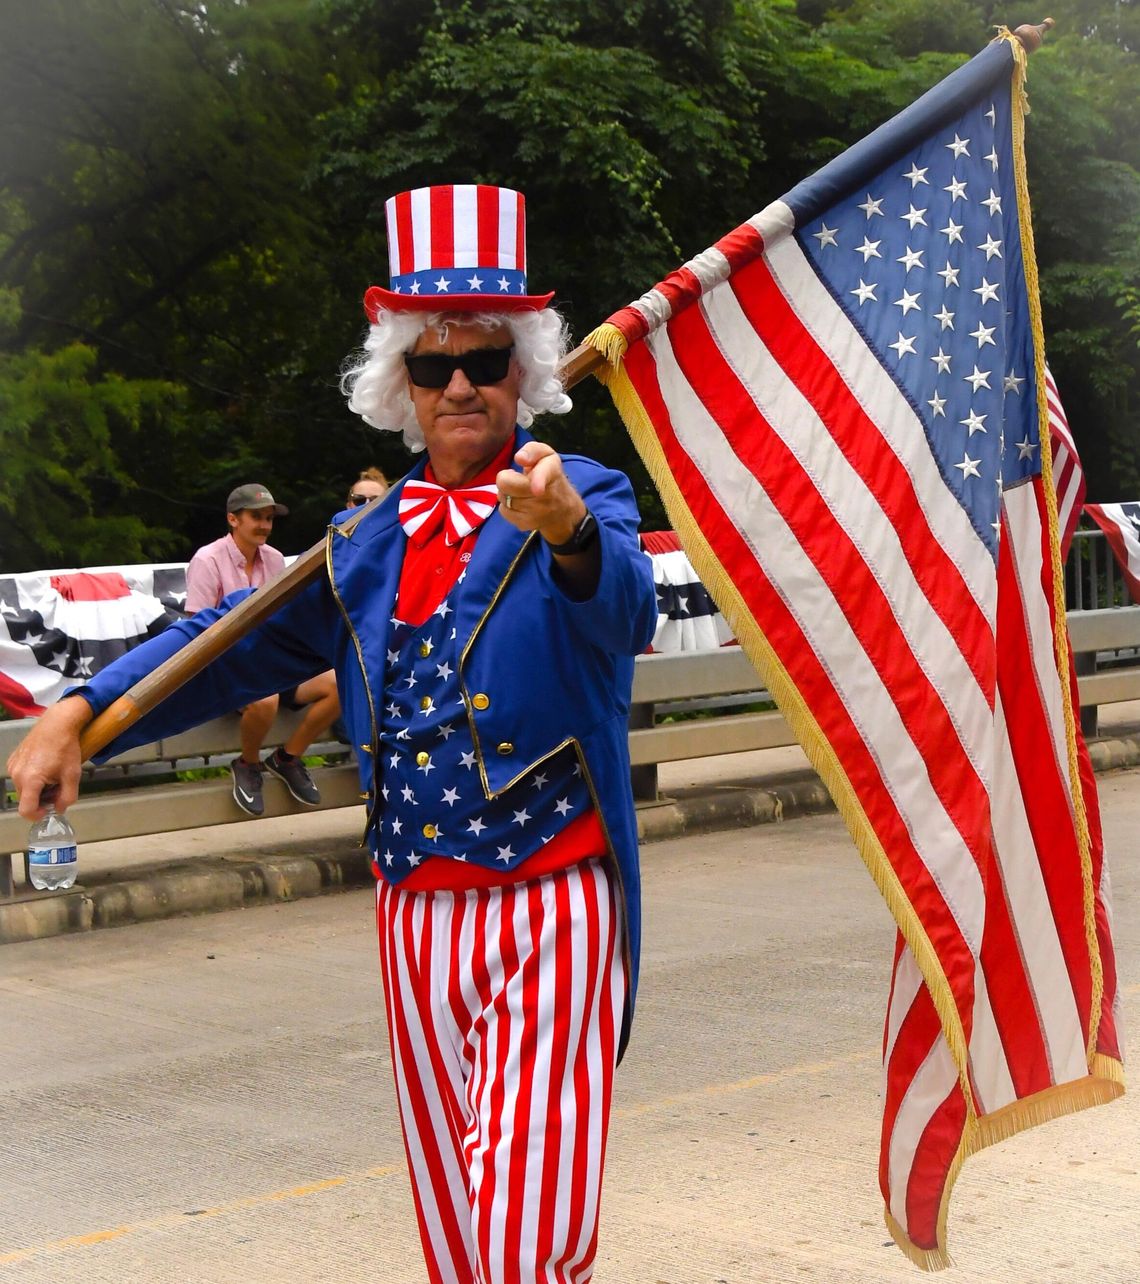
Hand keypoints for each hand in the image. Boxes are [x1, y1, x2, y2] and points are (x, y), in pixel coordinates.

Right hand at [6, 695, 92, 819]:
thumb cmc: (66, 748)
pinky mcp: (13, 759)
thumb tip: (59, 809)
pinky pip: (20, 777)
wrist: (57, 723)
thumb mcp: (72, 775)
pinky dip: (32, 779)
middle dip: (41, 800)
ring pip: (23, 789)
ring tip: (53, 776)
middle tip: (58, 789)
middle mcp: (16, 774)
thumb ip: (67, 797)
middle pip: (25, 800)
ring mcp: (13, 766)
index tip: (50, 809)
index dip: (38, 815)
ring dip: (37, 789)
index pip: (25, 810)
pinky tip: (46, 768)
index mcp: (30, 780)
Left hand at [496, 441, 586, 545]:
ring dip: (507, 493)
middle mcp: (546, 495)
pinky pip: (503, 511)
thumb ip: (532, 450)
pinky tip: (520, 504)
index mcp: (551, 472)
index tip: (538, 490)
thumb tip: (520, 458)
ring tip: (521, 492)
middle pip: (505, 484)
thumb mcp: (546, 455)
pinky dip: (507, 506)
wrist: (563, 509)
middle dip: (506, 478)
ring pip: (503, 497)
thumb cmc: (549, 476)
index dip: (539, 481)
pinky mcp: (525, 525)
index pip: (543, 475)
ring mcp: (535, 513)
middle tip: (517, 479)